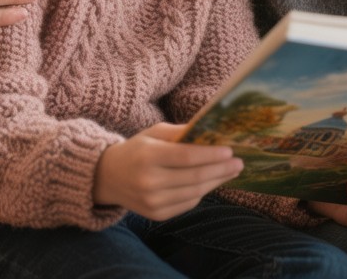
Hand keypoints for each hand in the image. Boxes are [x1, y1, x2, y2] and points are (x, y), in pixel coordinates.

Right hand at [93, 123, 244, 219]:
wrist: (108, 177)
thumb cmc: (137, 149)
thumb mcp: (153, 133)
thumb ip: (180, 133)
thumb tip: (209, 131)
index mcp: (148, 156)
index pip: (186, 157)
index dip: (210, 155)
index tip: (230, 150)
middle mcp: (149, 182)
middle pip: (194, 177)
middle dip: (221, 170)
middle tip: (239, 163)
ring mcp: (152, 202)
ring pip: (194, 193)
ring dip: (216, 182)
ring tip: (230, 172)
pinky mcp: (155, 215)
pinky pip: (187, 204)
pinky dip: (202, 192)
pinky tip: (211, 182)